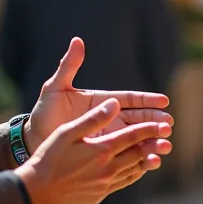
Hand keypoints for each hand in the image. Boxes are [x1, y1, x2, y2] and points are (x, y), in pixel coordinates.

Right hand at [13, 99, 170, 203]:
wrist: (35, 194)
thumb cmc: (47, 160)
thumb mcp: (67, 133)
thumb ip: (93, 119)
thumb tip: (114, 103)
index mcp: (101, 150)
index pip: (132, 136)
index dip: (149, 128)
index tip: (164, 124)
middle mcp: (108, 168)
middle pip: (138, 153)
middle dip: (153, 144)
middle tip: (167, 139)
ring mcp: (105, 184)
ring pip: (133, 170)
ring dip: (147, 161)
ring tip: (157, 156)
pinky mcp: (99, 195)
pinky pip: (123, 183)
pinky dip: (134, 175)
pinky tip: (135, 171)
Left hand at [26, 38, 173, 148]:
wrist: (34, 140)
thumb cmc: (44, 112)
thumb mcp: (55, 88)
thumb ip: (68, 66)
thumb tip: (77, 41)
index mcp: (103, 102)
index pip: (131, 99)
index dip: (148, 100)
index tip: (164, 102)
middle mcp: (111, 119)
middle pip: (140, 119)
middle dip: (156, 122)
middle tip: (168, 126)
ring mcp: (109, 137)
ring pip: (138, 139)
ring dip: (153, 142)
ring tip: (165, 146)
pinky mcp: (105, 154)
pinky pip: (127, 156)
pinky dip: (141, 159)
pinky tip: (153, 162)